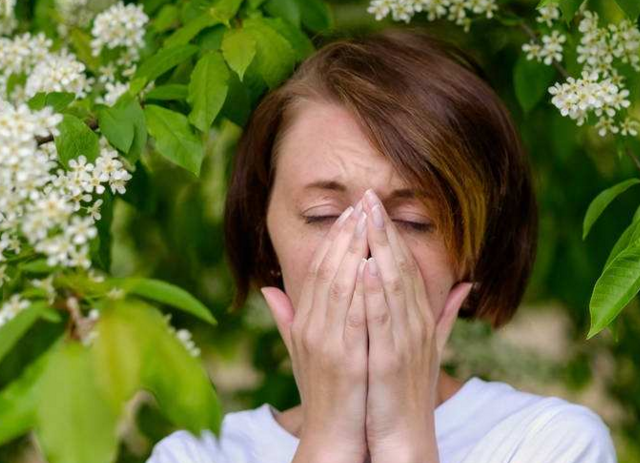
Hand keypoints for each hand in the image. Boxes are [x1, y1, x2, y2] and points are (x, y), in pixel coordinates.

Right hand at [261, 198, 370, 462]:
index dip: (332, 239)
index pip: (316, 270)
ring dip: (353, 251)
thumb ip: (288, 318)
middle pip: (326, 270)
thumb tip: (267, 289)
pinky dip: (362, 289)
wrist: (331, 435)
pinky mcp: (346, 358)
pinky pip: (354, 316)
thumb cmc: (324, 392)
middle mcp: (312, 328)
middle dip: (345, 235)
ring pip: (339, 286)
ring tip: (368, 221)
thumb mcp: (302, 350)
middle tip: (361, 203)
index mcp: (305, 323)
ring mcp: (327, 343)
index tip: (348, 213)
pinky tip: (372, 264)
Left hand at [360, 189, 472, 462]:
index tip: (375, 203)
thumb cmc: (409, 391)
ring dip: (378, 248)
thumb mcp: (429, 346)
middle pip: (400, 266)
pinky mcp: (389, 359)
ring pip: (392, 285)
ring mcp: (405, 340)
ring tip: (365, 216)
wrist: (405, 436)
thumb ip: (443, 312)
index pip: (405, 265)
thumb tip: (466, 282)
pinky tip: (365, 266)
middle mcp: (416, 323)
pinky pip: (381, 320)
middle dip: (383, 229)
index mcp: (420, 318)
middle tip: (368, 194)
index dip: (391, 232)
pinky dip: (374, 292)